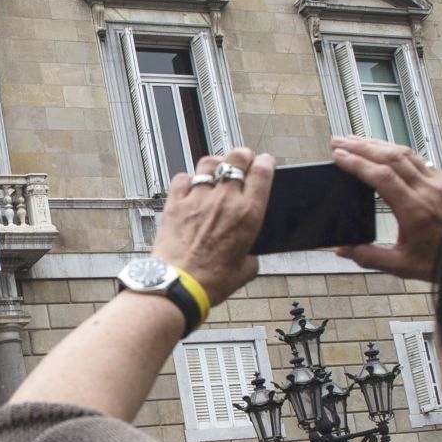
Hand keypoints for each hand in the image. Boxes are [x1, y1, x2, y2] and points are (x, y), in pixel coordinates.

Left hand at [152, 147, 273, 308]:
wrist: (177, 285)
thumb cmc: (209, 281)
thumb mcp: (244, 272)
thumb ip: (251, 258)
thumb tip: (248, 256)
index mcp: (247, 214)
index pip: (262, 171)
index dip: (265, 162)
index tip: (265, 162)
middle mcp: (224, 200)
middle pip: (237, 157)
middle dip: (243, 155)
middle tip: (243, 160)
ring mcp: (198, 198)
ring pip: (209, 162)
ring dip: (216, 162)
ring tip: (217, 169)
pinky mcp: (175, 202)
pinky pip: (182, 177)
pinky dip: (188, 179)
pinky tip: (190, 187)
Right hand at [329, 136, 441, 281]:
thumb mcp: (403, 266)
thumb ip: (370, 257)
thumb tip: (343, 250)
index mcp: (416, 211)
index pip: (382, 177)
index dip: (358, 163)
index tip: (339, 157)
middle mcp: (428, 191)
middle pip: (391, 157)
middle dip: (361, 146)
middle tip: (338, 142)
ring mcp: (438, 182)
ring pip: (405, 153)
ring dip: (377, 144)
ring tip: (355, 141)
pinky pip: (418, 158)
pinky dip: (396, 150)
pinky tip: (384, 150)